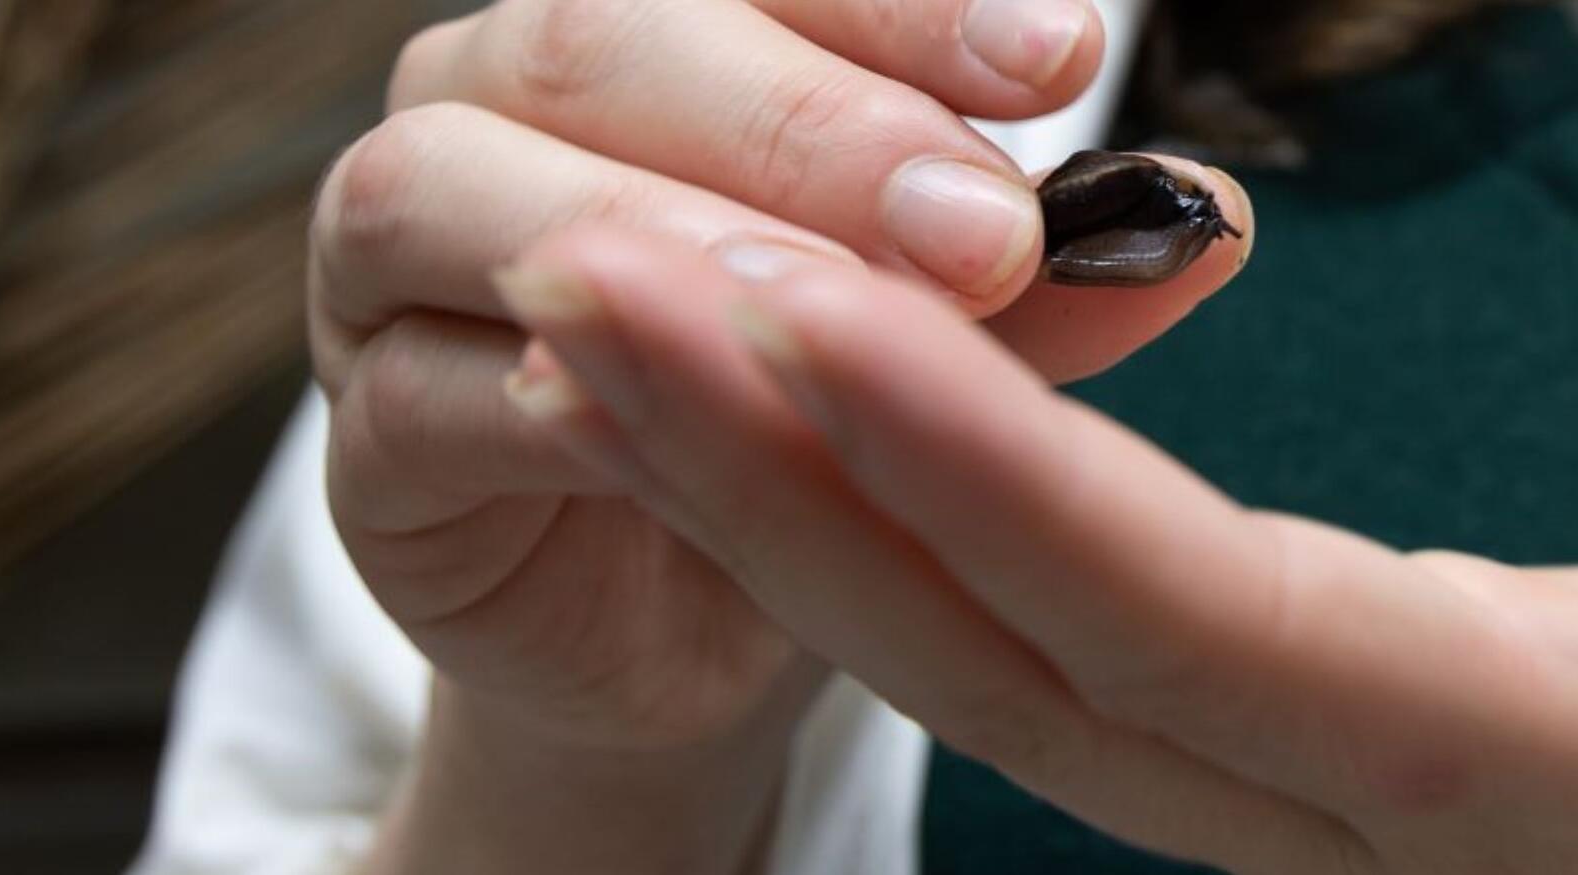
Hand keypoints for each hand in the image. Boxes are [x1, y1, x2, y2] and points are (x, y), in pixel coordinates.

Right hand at [307, 0, 1249, 870]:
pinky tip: (676, 416)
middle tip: (981, 231)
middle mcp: (499, 98)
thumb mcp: (955, 348)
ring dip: (661, 244)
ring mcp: (399, 260)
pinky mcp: (369, 436)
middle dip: (808, 125)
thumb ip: (1046, 275)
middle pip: (607, 35)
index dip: (902, 2)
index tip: (1062, 63)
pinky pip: (417, 387)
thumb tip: (1208, 218)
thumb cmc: (819, 425)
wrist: (691, 632)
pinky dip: (545, 397)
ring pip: (462, 180)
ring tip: (827, 320)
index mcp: (659, 34)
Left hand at [494, 216, 1577, 873]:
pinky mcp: (1240, 752)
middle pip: (1005, 657)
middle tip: (568, 275)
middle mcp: (1337, 813)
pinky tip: (745, 395)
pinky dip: (860, 524)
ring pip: (967, 665)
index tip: (800, 304)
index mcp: (1509, 775)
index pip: (1203, 624)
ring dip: (767, 496)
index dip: (996, 480)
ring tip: (587, 315)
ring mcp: (1265, 800)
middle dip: (778, 475)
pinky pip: (1008, 646)